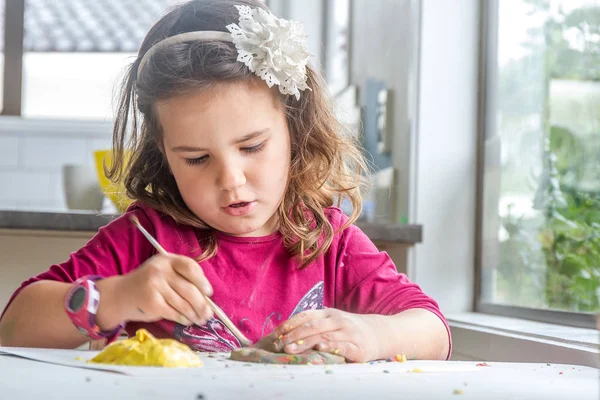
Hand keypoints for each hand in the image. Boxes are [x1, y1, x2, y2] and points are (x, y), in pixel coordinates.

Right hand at [116, 253, 213, 326]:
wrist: (120, 294)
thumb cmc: (149, 283)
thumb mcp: (163, 272)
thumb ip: (181, 277)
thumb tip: (206, 296)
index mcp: (167, 259)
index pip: (190, 267)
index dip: (202, 281)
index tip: (209, 293)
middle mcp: (160, 271)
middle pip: (189, 289)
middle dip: (202, 304)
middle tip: (209, 314)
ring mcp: (155, 286)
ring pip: (183, 303)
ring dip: (195, 314)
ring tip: (201, 319)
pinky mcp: (152, 303)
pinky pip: (174, 313)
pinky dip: (183, 319)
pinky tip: (188, 321)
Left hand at [267, 309, 381, 362]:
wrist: (381, 333)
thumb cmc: (350, 329)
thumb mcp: (333, 321)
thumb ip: (315, 324)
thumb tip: (288, 332)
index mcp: (328, 313)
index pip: (305, 316)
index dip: (290, 324)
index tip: (276, 333)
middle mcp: (337, 320)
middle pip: (312, 326)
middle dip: (293, 336)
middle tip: (280, 345)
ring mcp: (348, 332)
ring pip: (323, 335)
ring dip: (305, 343)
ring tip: (291, 350)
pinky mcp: (358, 346)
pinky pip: (342, 346)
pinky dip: (330, 346)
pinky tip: (319, 349)